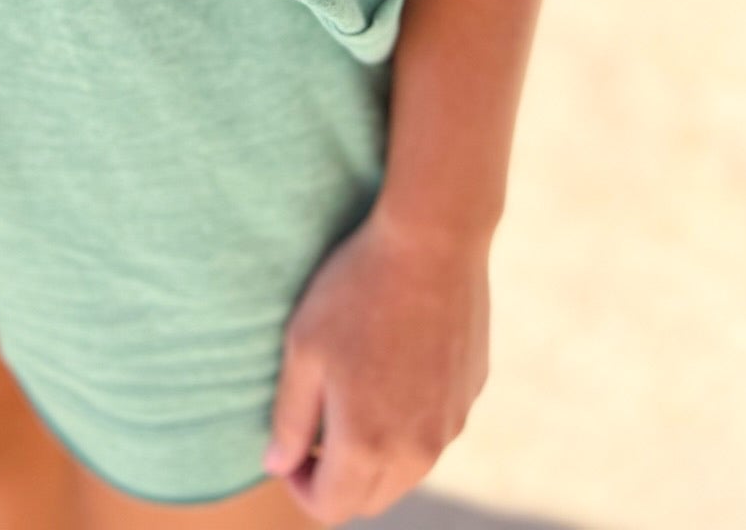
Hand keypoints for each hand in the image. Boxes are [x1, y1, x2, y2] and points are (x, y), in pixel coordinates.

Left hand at [263, 202, 490, 521]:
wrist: (433, 241)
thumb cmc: (357, 291)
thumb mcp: (303, 349)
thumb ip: (288, 418)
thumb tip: (276, 464)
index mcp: (367, 445)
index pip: (329, 507)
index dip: (299, 485)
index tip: (288, 447)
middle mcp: (416, 451)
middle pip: (370, 499)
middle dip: (337, 478)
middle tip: (315, 427)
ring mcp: (450, 426)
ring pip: (406, 471)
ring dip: (375, 456)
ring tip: (351, 396)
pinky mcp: (470, 396)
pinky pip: (433, 432)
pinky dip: (408, 424)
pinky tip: (392, 369)